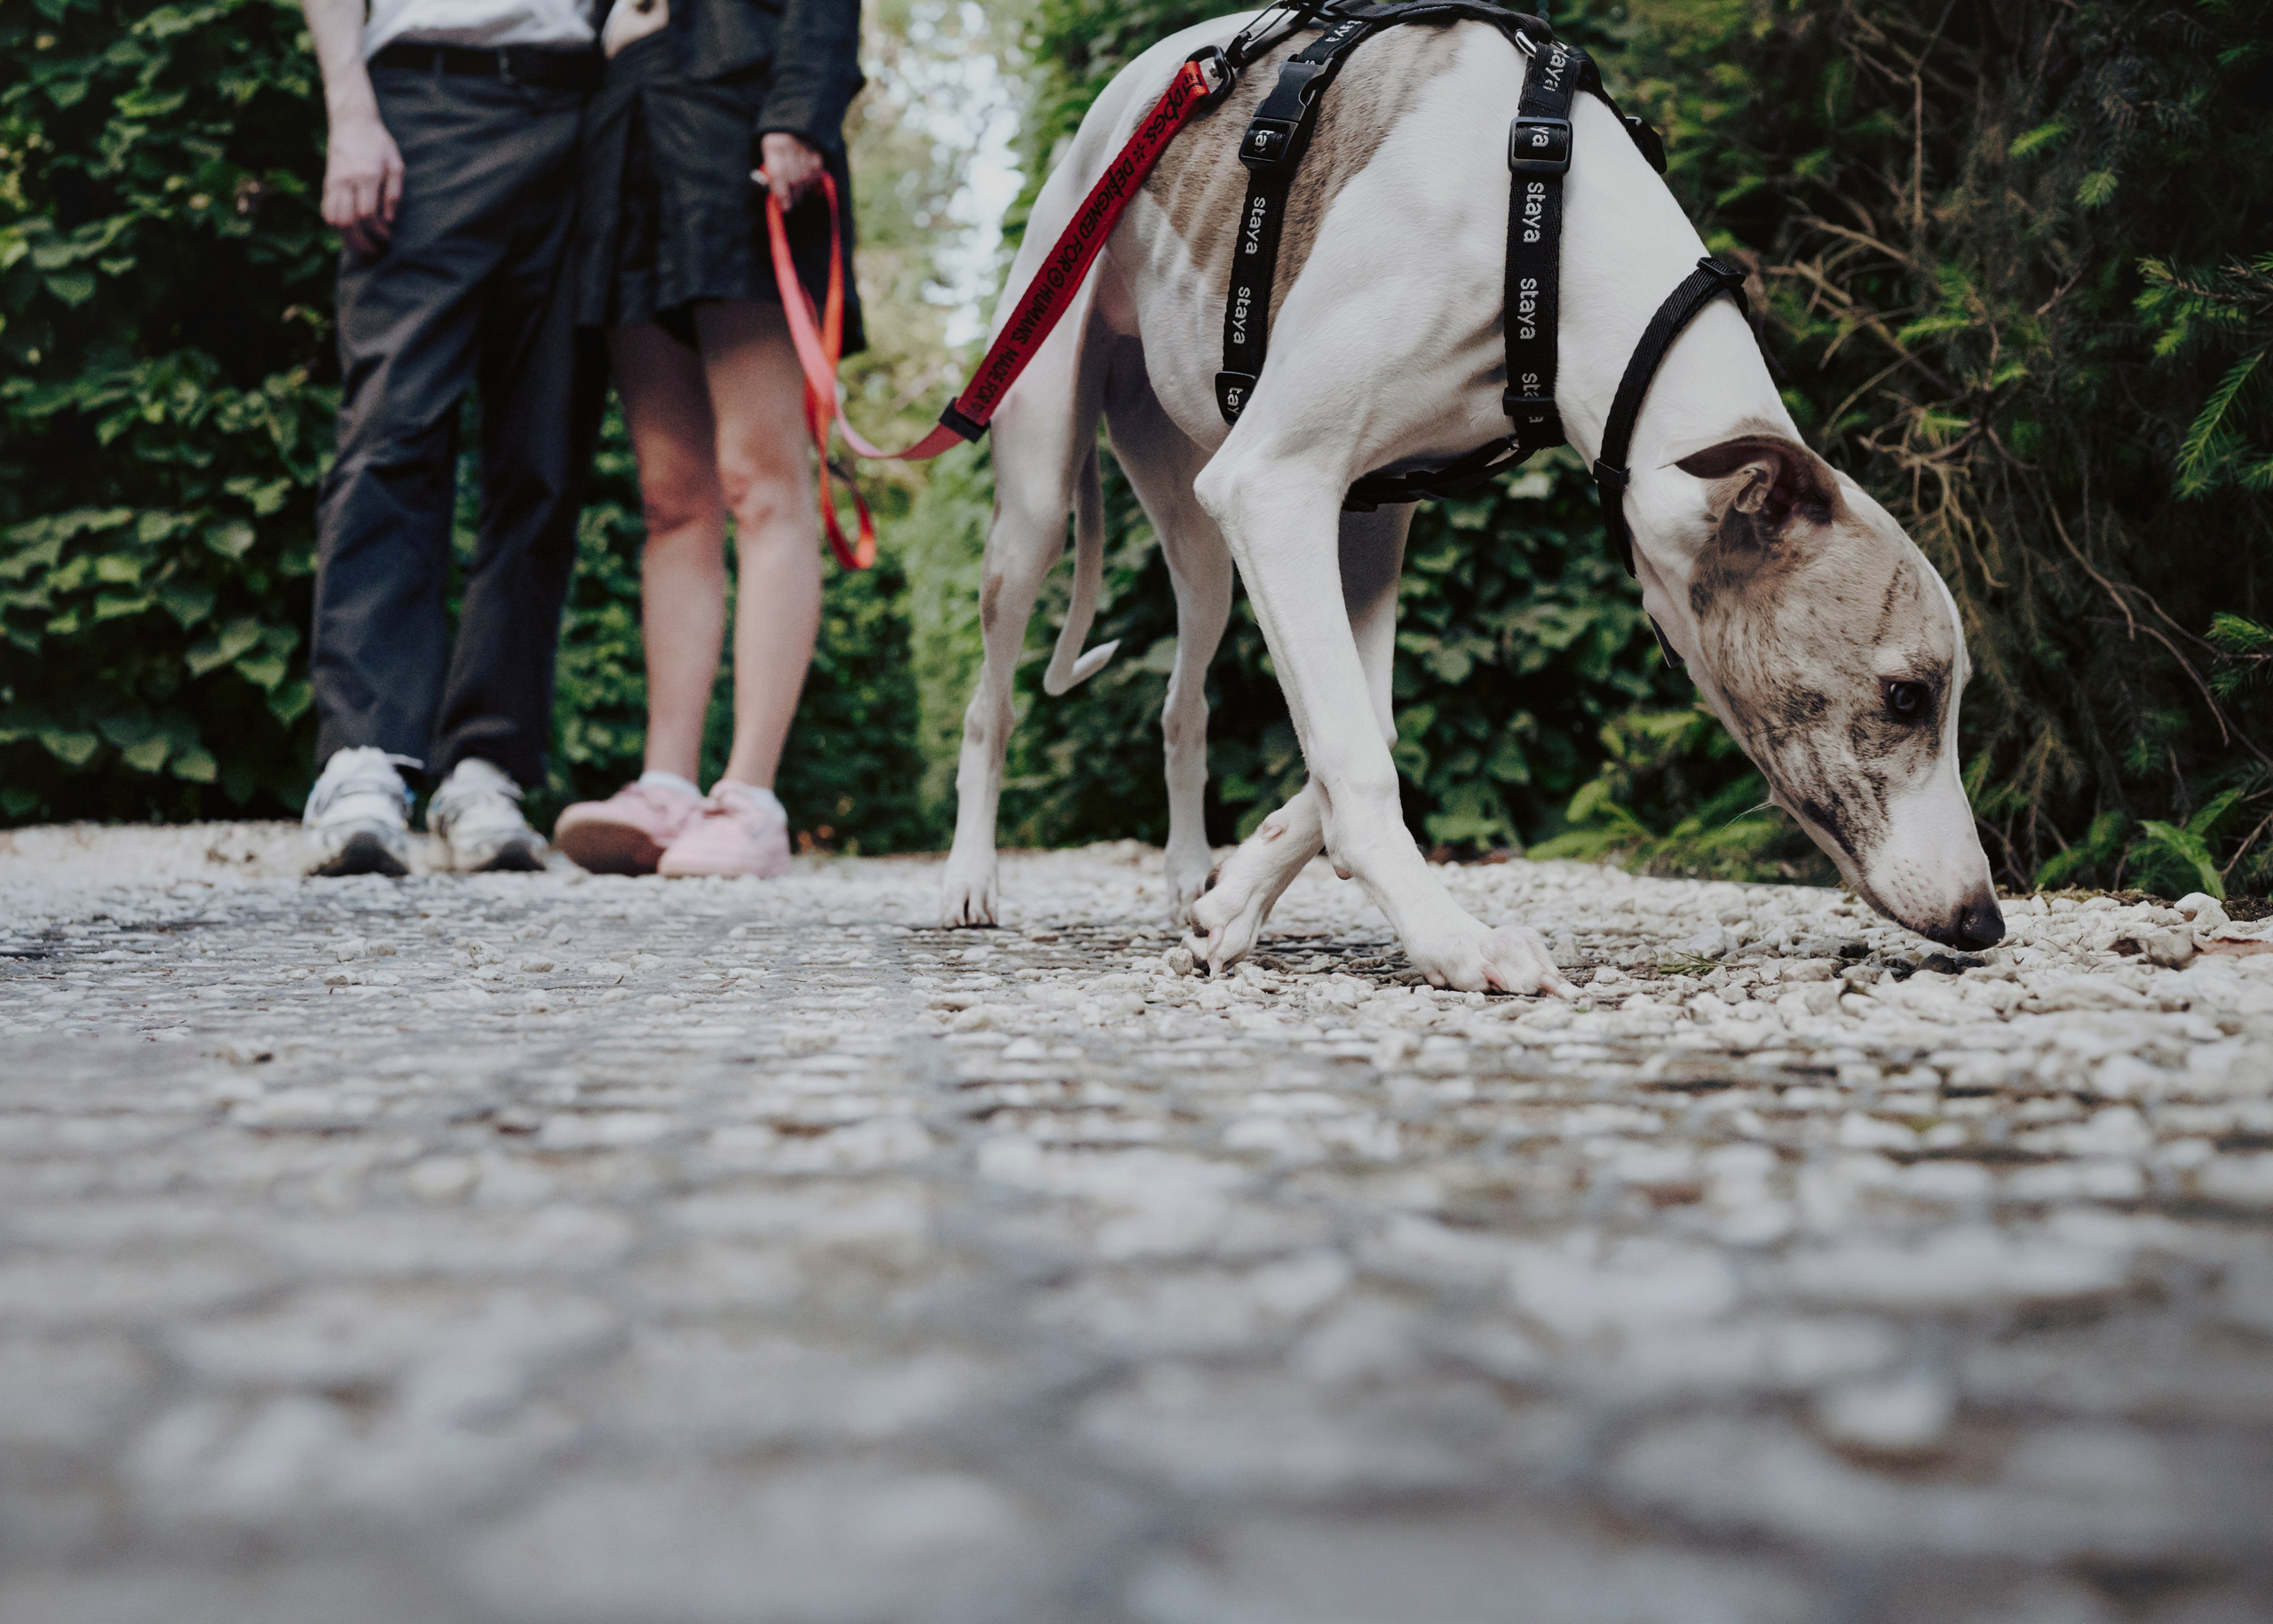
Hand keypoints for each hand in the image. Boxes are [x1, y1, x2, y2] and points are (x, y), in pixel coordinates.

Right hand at [322, 108, 404, 254]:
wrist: (352, 122)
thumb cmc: (379, 144)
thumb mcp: (396, 165)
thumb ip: (394, 194)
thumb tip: (389, 220)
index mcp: (365, 176)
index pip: (367, 214)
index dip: (377, 231)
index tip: (388, 236)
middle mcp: (346, 181)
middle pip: (346, 221)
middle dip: (360, 242)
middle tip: (374, 250)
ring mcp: (333, 182)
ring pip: (332, 219)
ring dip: (345, 238)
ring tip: (360, 246)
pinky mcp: (327, 182)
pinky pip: (326, 210)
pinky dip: (334, 226)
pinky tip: (348, 233)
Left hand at [757, 131, 824, 212]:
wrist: (791, 127)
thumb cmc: (775, 149)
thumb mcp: (765, 157)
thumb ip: (765, 175)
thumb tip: (768, 188)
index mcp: (773, 144)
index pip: (778, 174)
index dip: (782, 193)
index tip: (785, 207)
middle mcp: (790, 143)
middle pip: (794, 178)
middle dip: (793, 195)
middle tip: (791, 204)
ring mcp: (805, 146)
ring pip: (806, 178)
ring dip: (803, 191)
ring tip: (798, 195)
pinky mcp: (817, 150)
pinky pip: (816, 173)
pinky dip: (812, 183)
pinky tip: (807, 185)